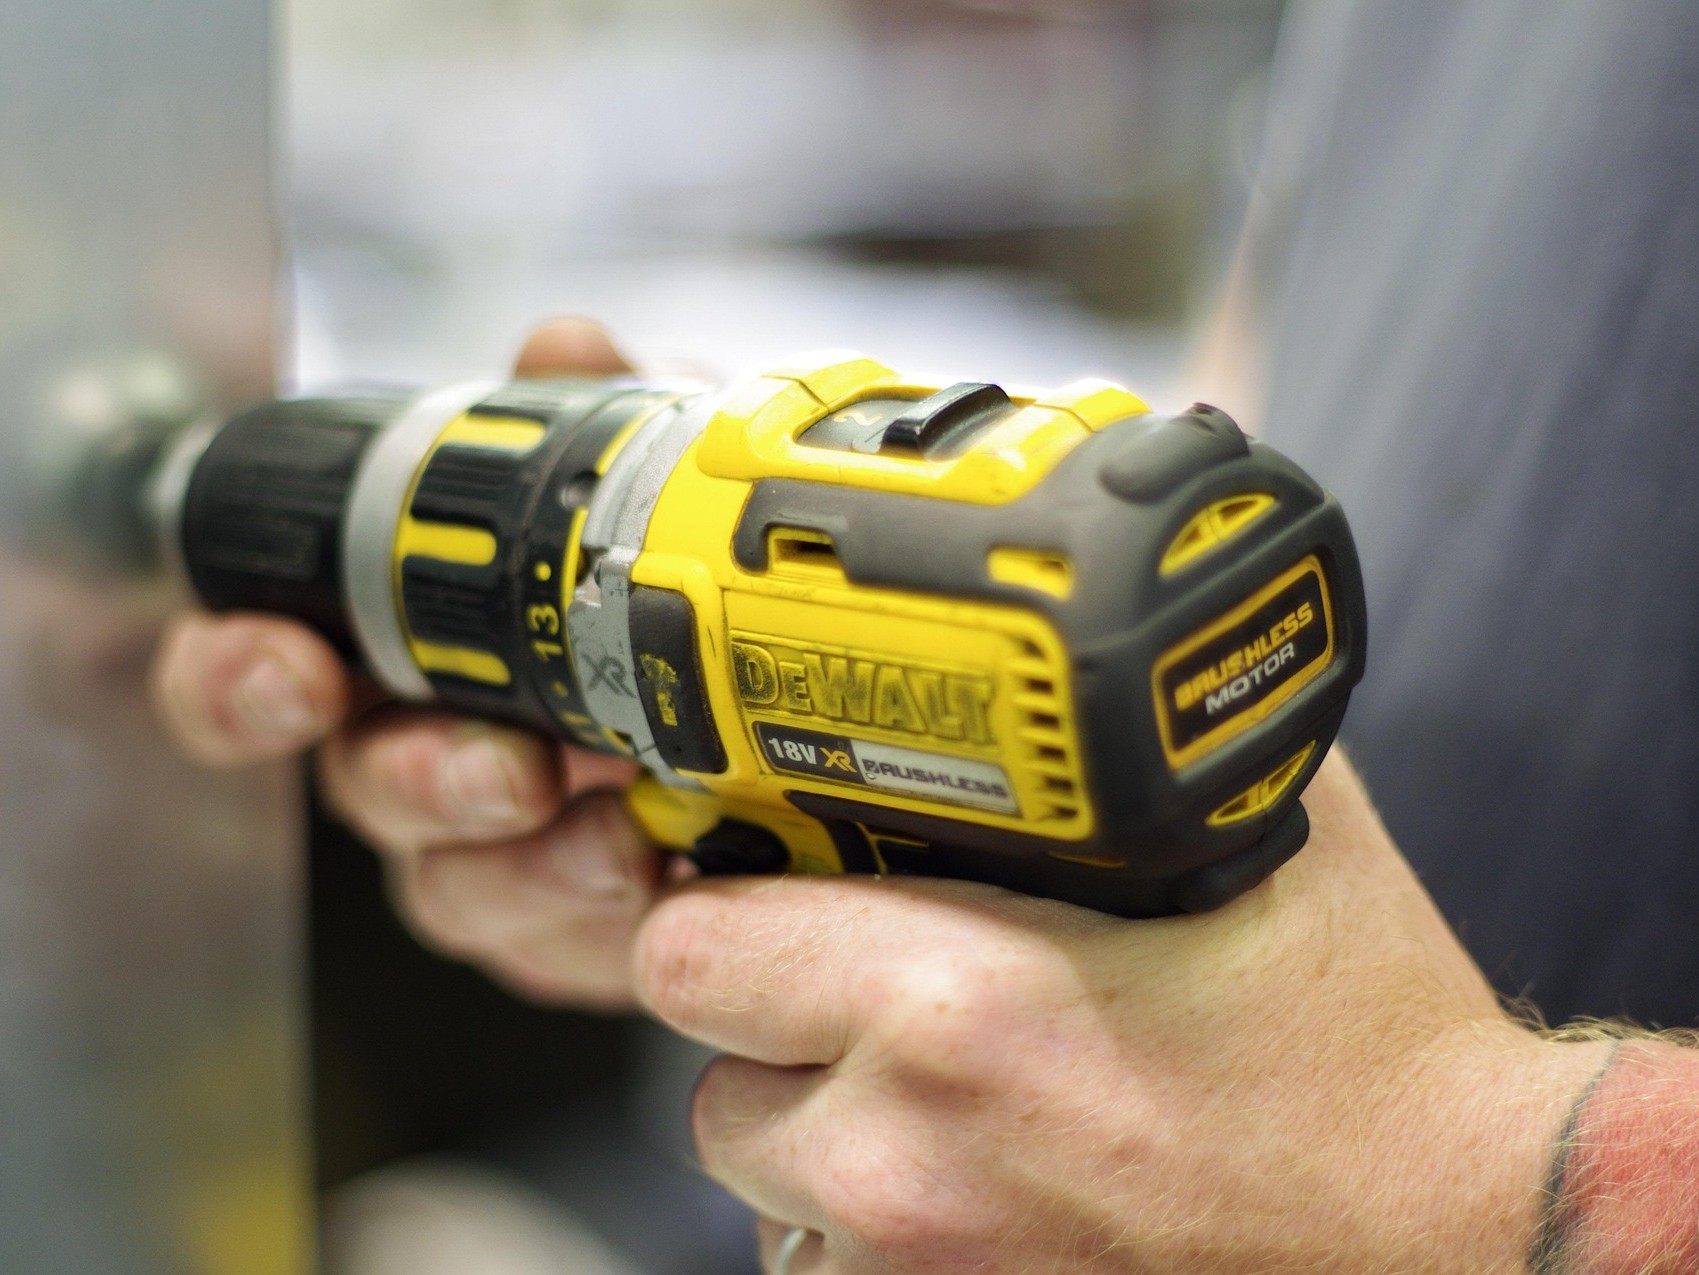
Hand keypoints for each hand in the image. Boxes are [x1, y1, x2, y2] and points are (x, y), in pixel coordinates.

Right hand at [152, 317, 662, 1007]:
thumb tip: (562, 346)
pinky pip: (570, 958)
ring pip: (462, 893)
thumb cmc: (675, 596)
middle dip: (426, 782)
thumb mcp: (659, 496)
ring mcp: (504, 860)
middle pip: (365, 796)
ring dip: (536, 871)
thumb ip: (604, 424)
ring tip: (627, 842)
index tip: (294, 664)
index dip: (240, 678)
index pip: (263, 675)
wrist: (785, 705)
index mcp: (406, 659)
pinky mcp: (582, 936)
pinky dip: (621, 927)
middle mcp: (432, 762)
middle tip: (512, 770)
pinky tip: (684, 886)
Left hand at [634, 752, 1610, 1272]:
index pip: (690, 943)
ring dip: (810, 1121)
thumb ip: (1144, 736)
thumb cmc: (1367, 1051)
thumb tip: (1122, 635)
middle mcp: (908, 1153)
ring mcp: (920, 1266)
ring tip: (923, 1085)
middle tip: (853, 979)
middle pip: (704, 1063)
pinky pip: (824, 1262)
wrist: (1465, 1230)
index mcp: (956, 1005)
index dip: (717, 898)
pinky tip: (965, 1177)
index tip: (762, 878)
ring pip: (759, 1174)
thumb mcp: (1259, 840)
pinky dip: (864, 1218)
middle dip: (762, 1012)